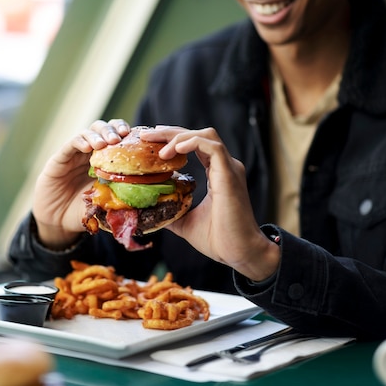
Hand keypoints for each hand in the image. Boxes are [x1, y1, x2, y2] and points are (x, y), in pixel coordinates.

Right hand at [32, 119, 130, 248]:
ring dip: (97, 134)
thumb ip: (120, 197)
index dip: (126, 133)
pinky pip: (70, 144)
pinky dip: (80, 142)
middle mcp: (90, 153)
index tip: (134, 137)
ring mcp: (75, 154)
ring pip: (87, 132)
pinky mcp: (59, 159)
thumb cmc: (83, 211)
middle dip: (112, 130)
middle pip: (103, 129)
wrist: (57, 221)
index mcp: (104, 161)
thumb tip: (147, 197)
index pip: (117, 138)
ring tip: (103, 144)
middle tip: (118, 138)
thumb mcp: (105, 203)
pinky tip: (87, 148)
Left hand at [141, 126, 279, 280]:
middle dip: (170, 132)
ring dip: (179, 136)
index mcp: (217, 173)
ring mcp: (229, 168)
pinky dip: (193, 143)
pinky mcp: (230, 174)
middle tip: (146, 136)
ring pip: (205, 135)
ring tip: (158, 148)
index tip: (150, 141)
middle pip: (197, 134)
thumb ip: (171, 210)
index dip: (172, 139)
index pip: (194, 144)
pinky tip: (175, 149)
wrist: (239, 253)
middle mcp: (224, 166)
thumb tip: (150, 208)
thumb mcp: (185, 221)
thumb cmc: (219, 239)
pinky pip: (213, 147)